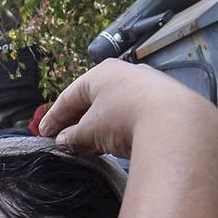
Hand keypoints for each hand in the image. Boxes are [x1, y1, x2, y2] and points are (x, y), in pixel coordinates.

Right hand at [37, 59, 217, 157]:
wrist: (175, 124)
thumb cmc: (123, 119)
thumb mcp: (89, 131)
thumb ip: (73, 136)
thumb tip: (63, 141)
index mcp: (101, 73)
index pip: (70, 96)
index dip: (54, 117)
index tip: (43, 134)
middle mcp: (125, 73)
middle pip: (93, 99)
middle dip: (77, 120)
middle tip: (63, 138)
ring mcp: (148, 85)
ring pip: (115, 106)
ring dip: (99, 125)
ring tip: (88, 144)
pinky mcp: (165, 101)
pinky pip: (133, 113)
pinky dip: (119, 127)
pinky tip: (114, 142)